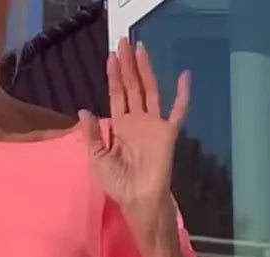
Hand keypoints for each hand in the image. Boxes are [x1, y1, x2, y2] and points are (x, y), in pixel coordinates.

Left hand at [79, 39, 189, 248]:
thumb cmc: (117, 184)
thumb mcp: (97, 159)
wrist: (138, 200)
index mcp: (120, 127)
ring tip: (141, 48)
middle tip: (124, 42)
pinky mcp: (167, 133)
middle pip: (132, 87)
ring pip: (150, 91)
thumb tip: (84, 110)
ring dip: (145, 71)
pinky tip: (184, 76)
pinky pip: (178, 110)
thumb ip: (93, 135)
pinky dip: (182, 94)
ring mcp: (153, 125)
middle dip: (128, 66)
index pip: (116, 95)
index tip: (111, 57)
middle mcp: (137, 121)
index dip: (113, 77)